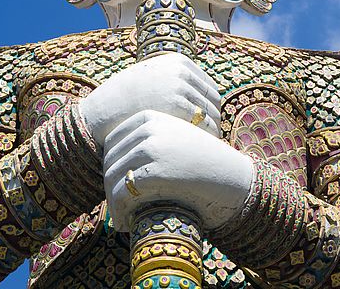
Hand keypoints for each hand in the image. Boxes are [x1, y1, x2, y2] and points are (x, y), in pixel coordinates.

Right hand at [79, 53, 220, 143]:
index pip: (209, 87)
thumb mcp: (151, 79)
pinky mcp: (176, 107)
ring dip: (212, 131)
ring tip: (208, 148)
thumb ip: (173, 82)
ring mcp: (179, 88)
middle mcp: (181, 71)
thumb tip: (199, 99)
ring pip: (211, 114)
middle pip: (213, 100)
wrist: (102, 112)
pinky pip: (204, 126)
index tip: (209, 124)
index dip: (211, 108)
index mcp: (178, 61)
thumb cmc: (126, 102)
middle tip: (212, 139)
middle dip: (214, 120)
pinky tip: (202, 152)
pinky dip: (207, 139)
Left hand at [103, 110, 253, 231]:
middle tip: (116, 208)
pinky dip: (118, 211)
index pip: (113, 141)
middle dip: (109, 188)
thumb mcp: (175, 138)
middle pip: (110, 159)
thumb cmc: (203, 162)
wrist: (230, 176)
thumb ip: (149, 140)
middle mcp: (148, 128)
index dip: (110, 166)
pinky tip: (124, 224)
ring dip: (112, 203)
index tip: (114, 186)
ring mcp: (151, 148)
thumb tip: (112, 163)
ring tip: (118, 220)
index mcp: (151, 116)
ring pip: (112, 177)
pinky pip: (122, 192)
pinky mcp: (155, 171)